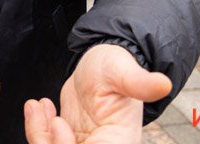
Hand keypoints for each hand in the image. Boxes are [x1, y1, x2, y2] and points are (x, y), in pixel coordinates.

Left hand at [25, 44, 170, 143]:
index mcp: (119, 143)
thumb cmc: (116, 65)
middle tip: (45, 115)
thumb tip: (163, 83)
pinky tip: (39, 107)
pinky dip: (36, 130)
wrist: (101, 63)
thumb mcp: (124, 71)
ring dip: (37, 135)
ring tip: (37, 106)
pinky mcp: (69, 143)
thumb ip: (139, 83)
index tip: (59, 123)